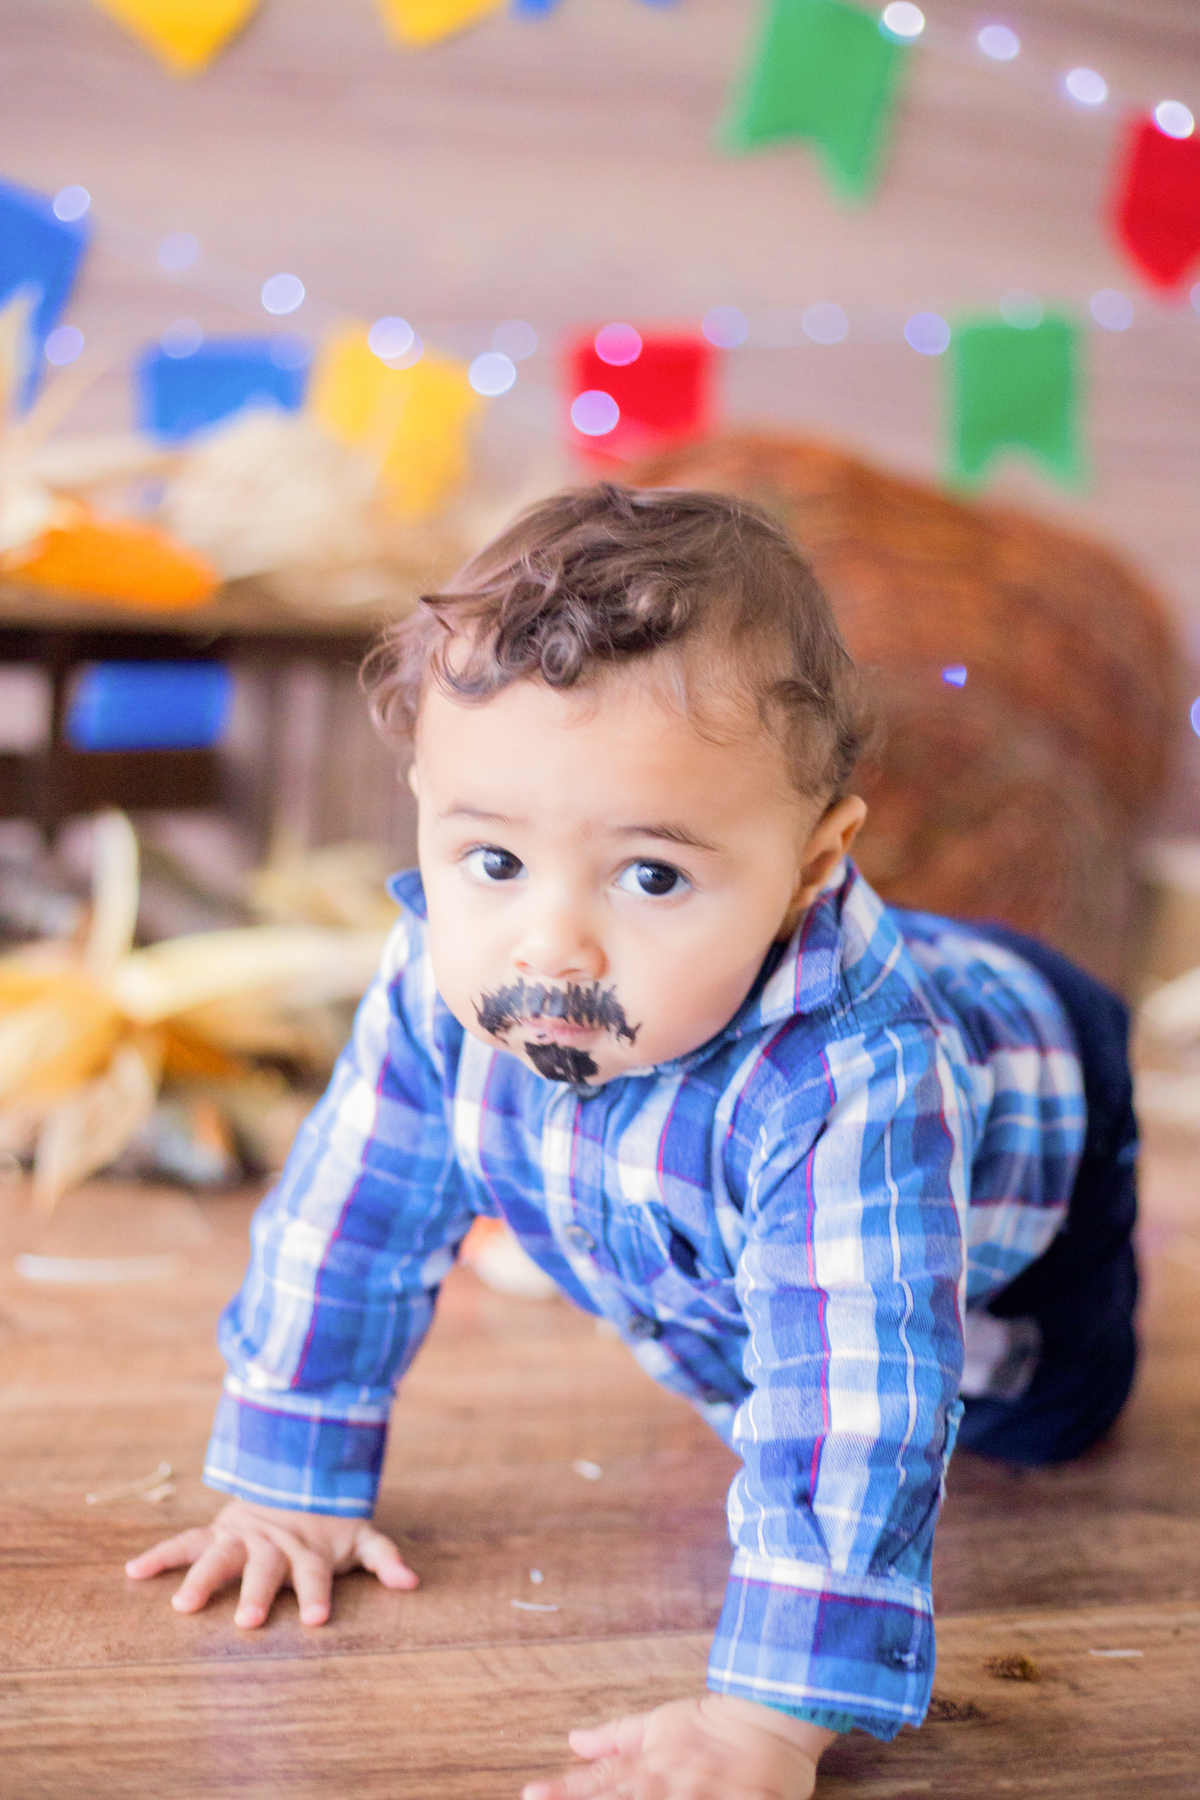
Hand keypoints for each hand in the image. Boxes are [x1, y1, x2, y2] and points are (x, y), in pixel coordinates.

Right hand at [124, 1497, 418, 1628]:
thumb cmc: (330, 1522)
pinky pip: (185, 1542)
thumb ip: (384, 1557)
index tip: (318, 1619)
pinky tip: (134, 1572)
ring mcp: (242, 1536)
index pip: (314, 1573)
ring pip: (220, 1556)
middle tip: (249, 1622)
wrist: (298, 1474)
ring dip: (201, 1578)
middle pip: (265, 1569)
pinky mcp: (217, 1531)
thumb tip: (413, 1583)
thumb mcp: (361, 1535)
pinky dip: (160, 1555)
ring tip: (181, 1605)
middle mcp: (272, 1544)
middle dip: (258, 1594)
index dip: (317, 1594)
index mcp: (307, 1549)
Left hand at [522, 1693, 835, 1799]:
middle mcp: (668, 1784)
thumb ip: (615, 1737)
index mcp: (650, 1763)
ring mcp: (700, 1798)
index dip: (564, 1790)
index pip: (597, 1782)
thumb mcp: (660, 1722)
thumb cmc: (714, 1722)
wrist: (772, 1715)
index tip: (531, 1795)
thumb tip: (573, 1740)